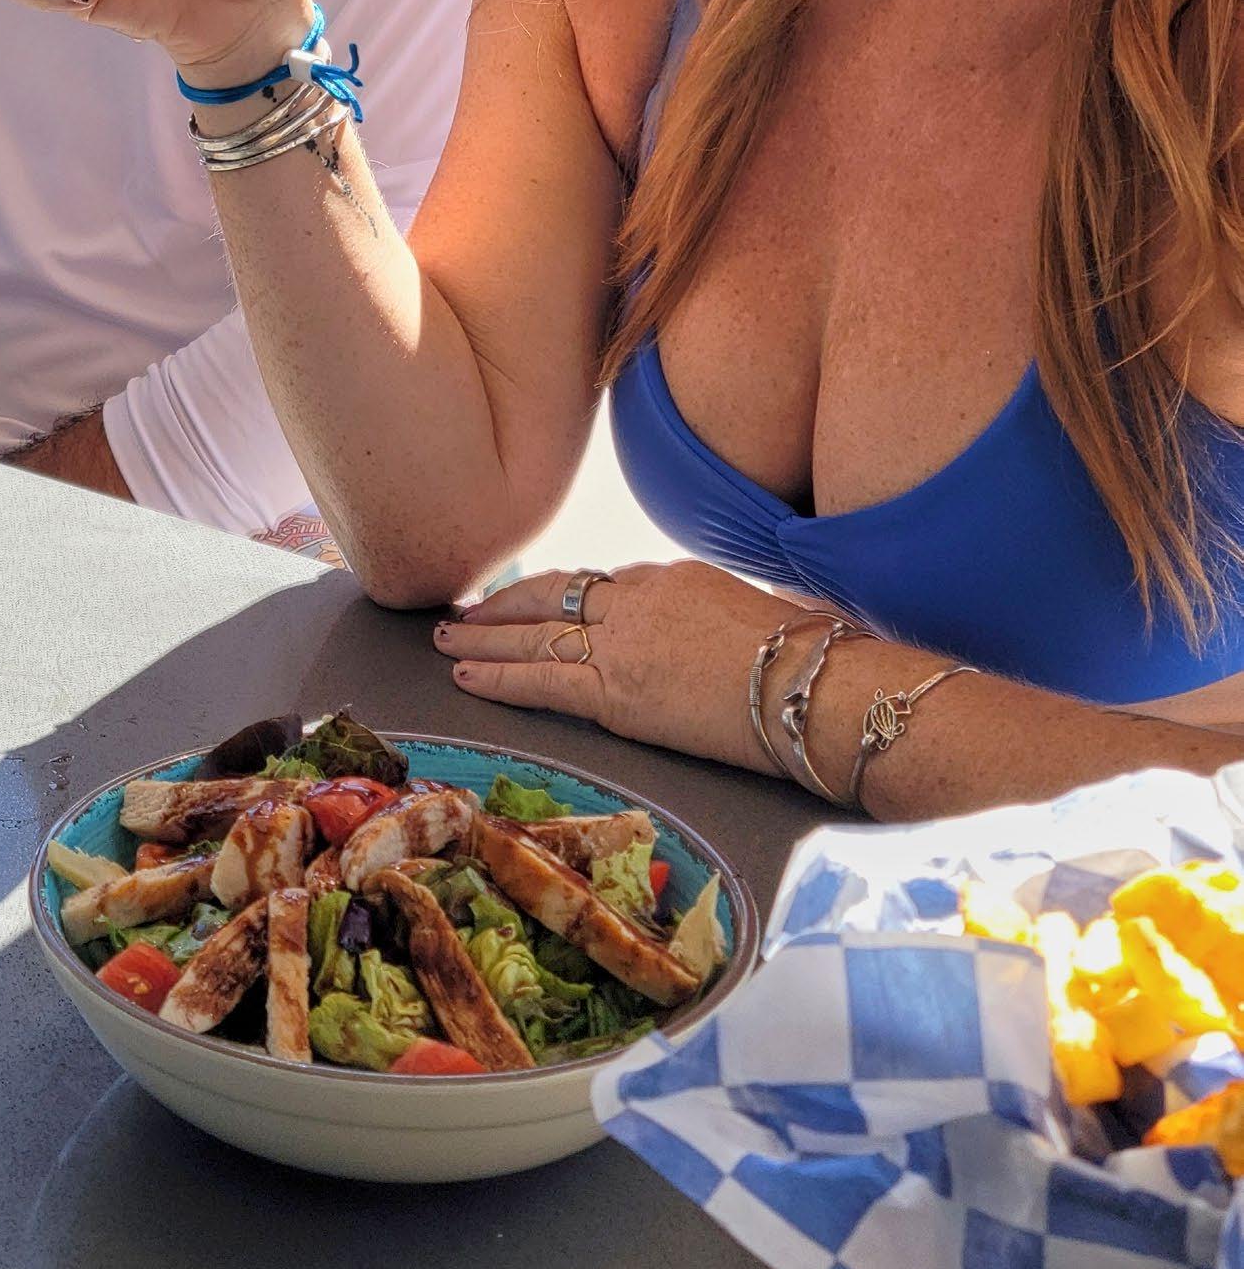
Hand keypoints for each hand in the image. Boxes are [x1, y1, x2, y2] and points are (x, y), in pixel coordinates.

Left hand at [431, 560, 798, 777]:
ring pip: (535, 633)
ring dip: (485, 636)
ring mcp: (623, 643)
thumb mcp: (758, 614)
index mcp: (673, 576)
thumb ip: (717, 616)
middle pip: (554, 595)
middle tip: (467, 609)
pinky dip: (498, 676)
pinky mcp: (618, 691)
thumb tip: (716, 640)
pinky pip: (541, 681)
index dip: (562, 598)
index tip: (535, 606)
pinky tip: (466, 675)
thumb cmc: (812, 662)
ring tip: (448, 637)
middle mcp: (639, 599)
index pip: (603, 586)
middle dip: (505, 604)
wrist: (819, 690)